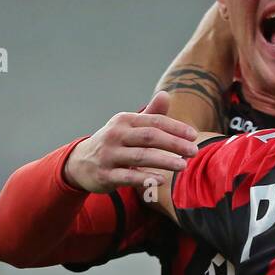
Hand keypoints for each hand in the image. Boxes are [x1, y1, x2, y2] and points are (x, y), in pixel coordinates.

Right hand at [63, 91, 198, 192]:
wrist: (80, 162)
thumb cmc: (115, 142)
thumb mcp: (129, 125)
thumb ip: (151, 113)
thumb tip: (165, 94)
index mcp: (124, 121)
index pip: (154, 121)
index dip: (175, 127)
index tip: (194, 135)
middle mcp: (115, 135)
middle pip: (149, 137)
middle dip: (174, 143)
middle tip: (194, 151)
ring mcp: (108, 155)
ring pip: (140, 157)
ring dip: (164, 161)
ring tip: (183, 165)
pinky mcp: (104, 175)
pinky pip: (128, 176)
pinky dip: (145, 178)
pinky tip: (162, 180)